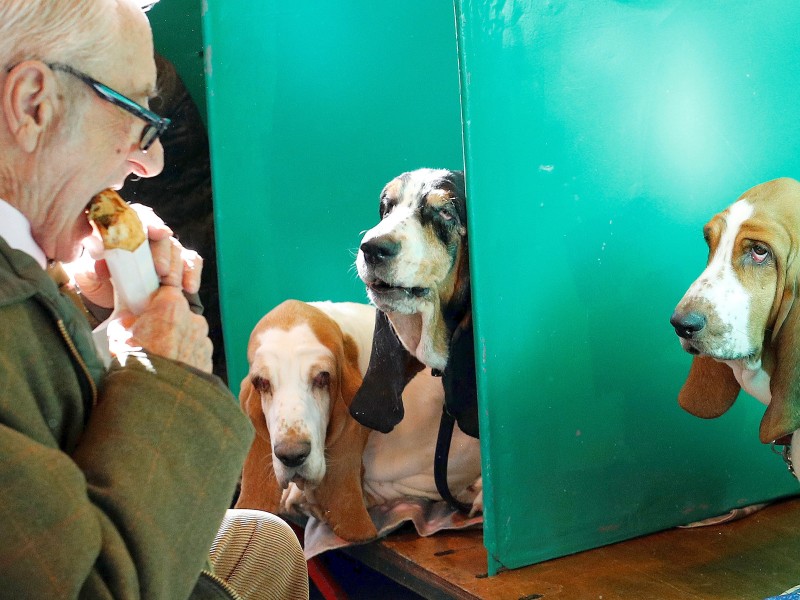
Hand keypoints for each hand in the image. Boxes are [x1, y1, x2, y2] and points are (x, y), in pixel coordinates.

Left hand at [72, 203, 202, 308]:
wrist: (117, 304)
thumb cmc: (104, 285)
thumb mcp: (89, 278)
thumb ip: (89, 267)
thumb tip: (98, 259)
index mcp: (125, 230)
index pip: (140, 218)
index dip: (151, 224)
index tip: (159, 232)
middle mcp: (149, 236)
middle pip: (162, 236)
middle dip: (163, 253)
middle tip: (161, 271)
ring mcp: (167, 249)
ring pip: (178, 250)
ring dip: (176, 268)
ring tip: (171, 285)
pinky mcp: (181, 263)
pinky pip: (192, 263)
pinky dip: (192, 274)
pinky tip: (190, 287)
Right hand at [107, 286, 212, 372]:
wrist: (157, 397)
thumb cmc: (137, 363)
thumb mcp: (118, 333)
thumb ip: (126, 317)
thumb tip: (127, 316)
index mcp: (172, 306)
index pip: (166, 291)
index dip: (155, 301)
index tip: (146, 309)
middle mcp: (194, 319)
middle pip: (178, 314)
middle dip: (165, 323)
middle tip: (148, 338)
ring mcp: (204, 340)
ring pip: (188, 335)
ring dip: (176, 342)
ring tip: (158, 358)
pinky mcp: (208, 359)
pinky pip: (195, 353)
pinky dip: (184, 358)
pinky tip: (169, 369)